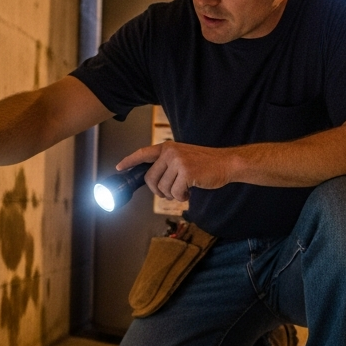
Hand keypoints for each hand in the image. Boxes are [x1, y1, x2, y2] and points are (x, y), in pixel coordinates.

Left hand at [116, 142, 234, 201]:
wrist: (226, 163)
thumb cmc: (206, 164)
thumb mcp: (183, 157)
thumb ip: (168, 164)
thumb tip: (153, 180)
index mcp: (168, 148)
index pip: (143, 153)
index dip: (129, 161)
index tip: (119, 167)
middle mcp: (170, 152)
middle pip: (150, 179)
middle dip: (158, 191)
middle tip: (170, 193)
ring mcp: (178, 161)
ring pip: (163, 188)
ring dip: (173, 195)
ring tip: (184, 190)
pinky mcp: (186, 172)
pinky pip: (175, 193)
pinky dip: (182, 198)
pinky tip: (190, 192)